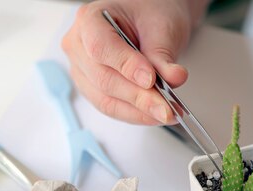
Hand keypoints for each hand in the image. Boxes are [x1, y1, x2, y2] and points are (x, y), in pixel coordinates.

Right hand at [62, 0, 207, 124]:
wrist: (150, 19)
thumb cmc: (150, 12)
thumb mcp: (161, 27)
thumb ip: (163, 54)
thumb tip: (173, 78)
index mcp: (89, 19)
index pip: (101, 47)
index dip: (126, 67)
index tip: (151, 80)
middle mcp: (79, 45)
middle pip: (103, 79)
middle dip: (138, 97)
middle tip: (166, 107)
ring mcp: (82, 69)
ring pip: (105, 100)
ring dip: (138, 111)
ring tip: (165, 113)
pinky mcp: (92, 88)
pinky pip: (111, 107)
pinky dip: (135, 114)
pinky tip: (154, 114)